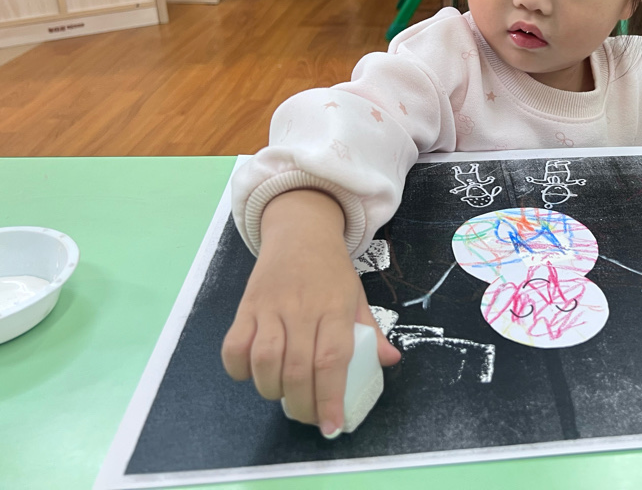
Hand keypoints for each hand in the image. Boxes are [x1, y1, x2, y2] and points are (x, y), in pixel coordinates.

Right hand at [221, 190, 400, 436]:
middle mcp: (302, 309)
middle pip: (297, 369)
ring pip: (265, 361)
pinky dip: (239, 369)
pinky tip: (252, 374)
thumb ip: (370, 332)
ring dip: (271, 390)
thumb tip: (389, 361)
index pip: (332, 360)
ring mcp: (270, 308)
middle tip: (308, 416)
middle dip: (302, 405)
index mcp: (335, 309)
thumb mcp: (357, 296)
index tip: (332, 427)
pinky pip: (234, 346)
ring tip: (282, 394)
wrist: (300, 230)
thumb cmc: (331, 270)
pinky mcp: (246, 307)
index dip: (330, 399)